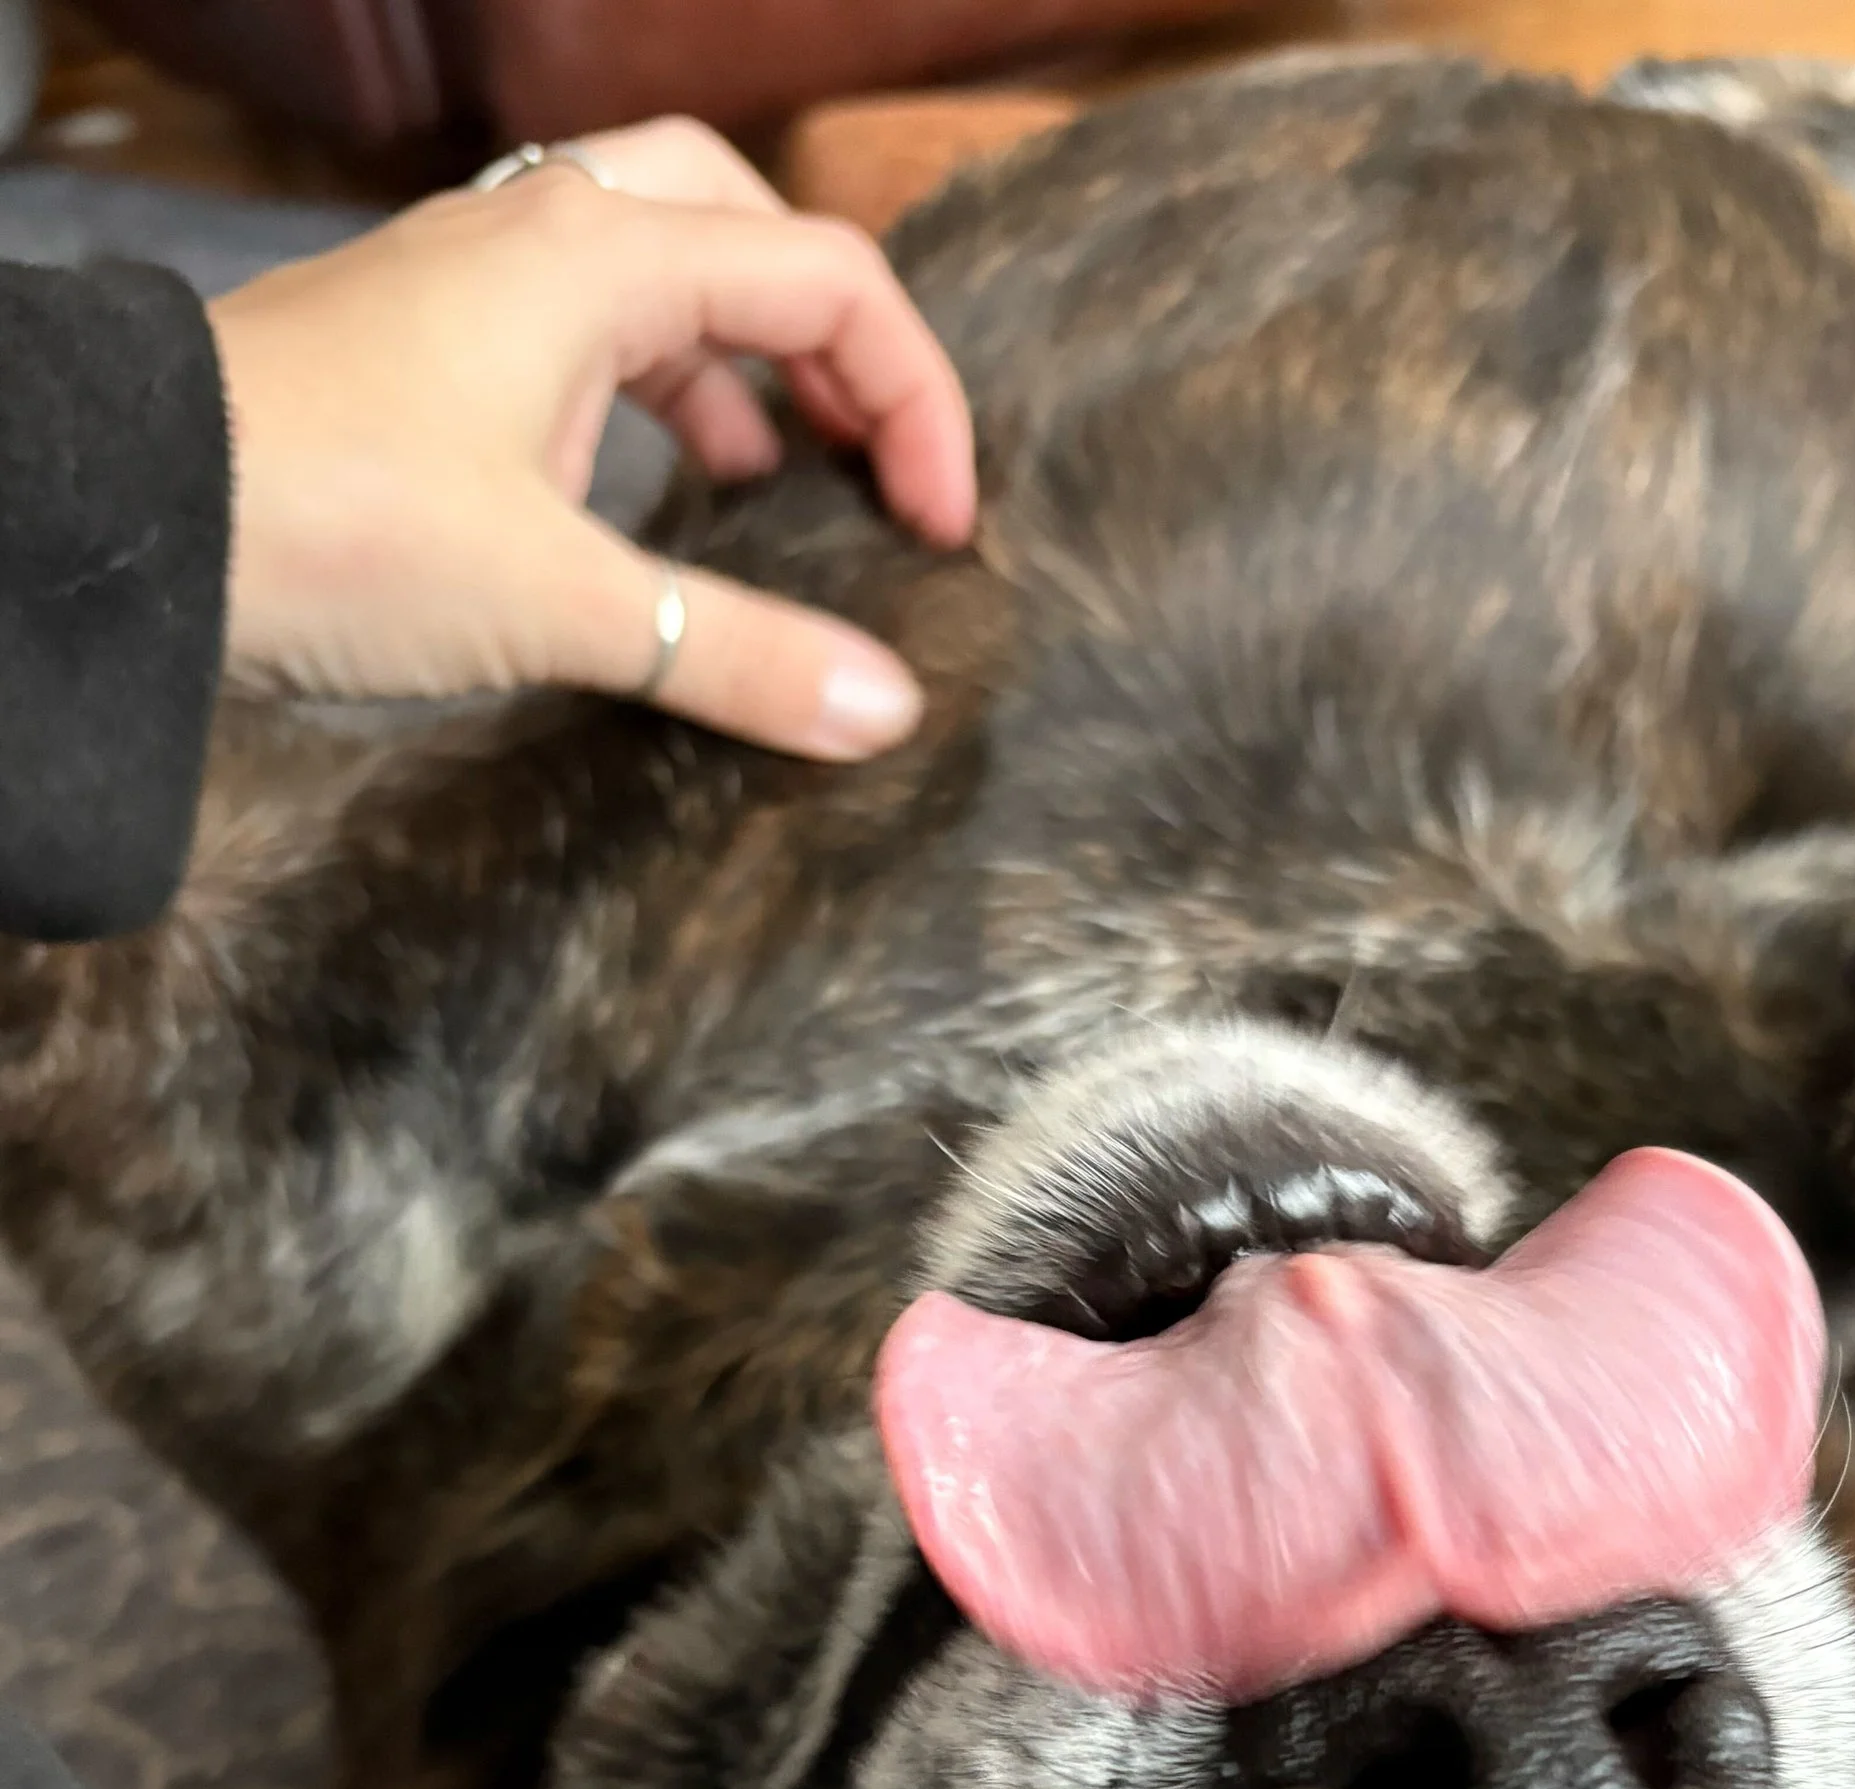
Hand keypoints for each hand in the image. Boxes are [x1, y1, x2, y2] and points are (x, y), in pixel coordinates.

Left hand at [208, 117, 977, 757]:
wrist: (132, 521)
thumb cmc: (329, 525)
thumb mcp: (563, 605)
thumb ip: (737, 654)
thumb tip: (884, 710)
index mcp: (599, 256)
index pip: (826, 283)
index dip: (913, 400)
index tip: (939, 527)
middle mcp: (540, 234)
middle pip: (744, 229)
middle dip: (831, 345)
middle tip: (869, 465)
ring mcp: (473, 282)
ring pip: (658, 275)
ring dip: (739, 369)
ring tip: (777, 489)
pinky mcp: (424, 348)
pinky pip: (578, 336)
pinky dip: (648, 399)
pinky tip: (652, 502)